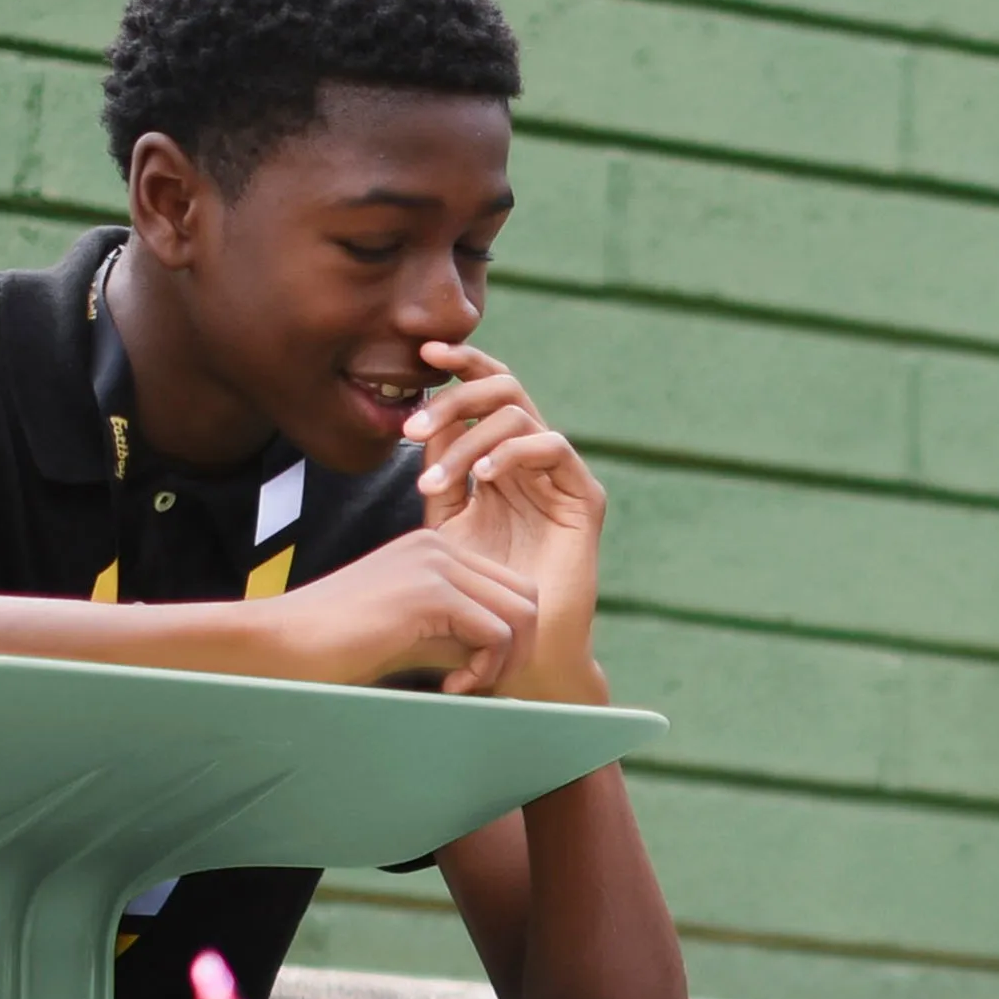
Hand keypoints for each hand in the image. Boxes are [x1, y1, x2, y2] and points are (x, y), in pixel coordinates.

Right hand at [264, 523, 543, 694]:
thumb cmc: (338, 648)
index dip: (508, 639)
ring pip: (520, 614)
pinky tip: (450, 686)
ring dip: (503, 663)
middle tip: (478, 685)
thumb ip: (460, 637)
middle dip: (517, 650)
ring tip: (463, 686)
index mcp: (434, 550)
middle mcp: (439, 546)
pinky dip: (485, 670)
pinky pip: (496, 633)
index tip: (470, 674)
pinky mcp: (430, 592)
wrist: (280, 643)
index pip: (510, 588)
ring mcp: (435, 564)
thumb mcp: (414, 637)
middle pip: (527, 597)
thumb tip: (511, 658)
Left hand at [406, 343, 605, 699]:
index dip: (459, 365)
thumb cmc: (478, 590)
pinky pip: (553, 447)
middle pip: (504, 389)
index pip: (485, 392)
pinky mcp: (584, 499)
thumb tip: (425, 418)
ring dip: (469, 437)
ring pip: (520, 414)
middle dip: (456, 396)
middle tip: (414, 425)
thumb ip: (440, 469)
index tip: (420, 354)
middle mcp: (533, 460)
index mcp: (501, 457)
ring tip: (437, 478)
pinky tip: (482, 478)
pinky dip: (513, 453)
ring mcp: (561, 477)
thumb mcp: (445, 520)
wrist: (517, 644)